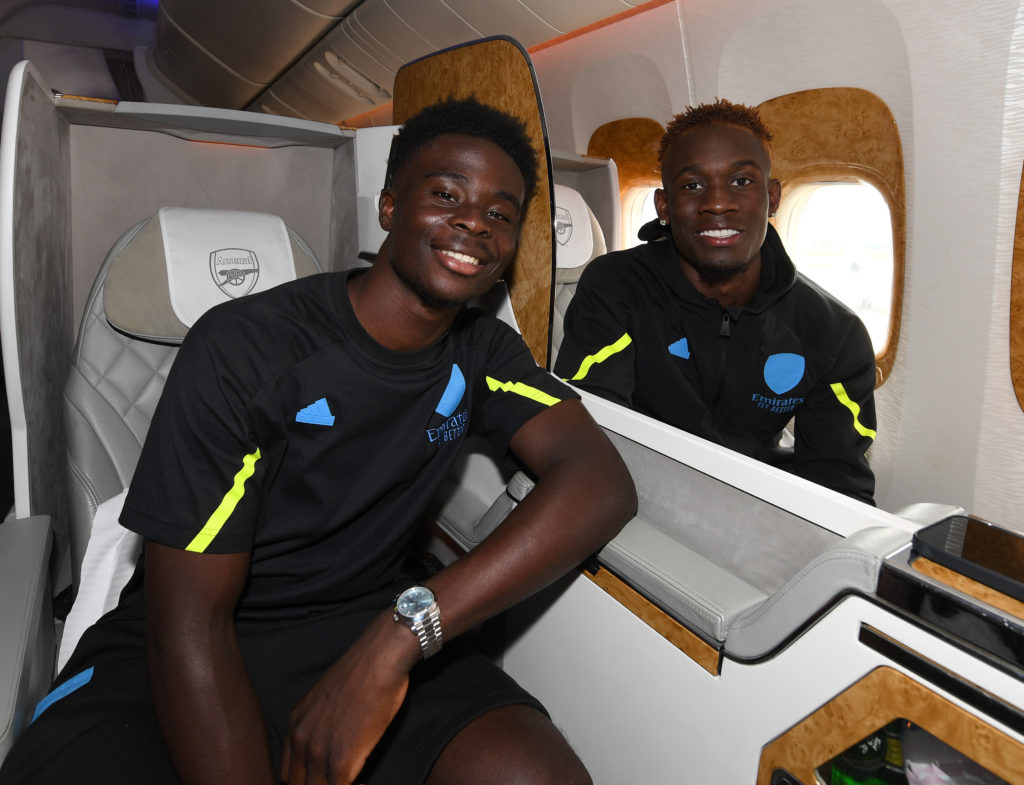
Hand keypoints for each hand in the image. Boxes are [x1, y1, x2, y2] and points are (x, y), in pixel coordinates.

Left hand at [280, 613, 419, 784]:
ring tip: (356, 781)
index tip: (327, 777)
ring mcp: (319, 751)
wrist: (380, 660)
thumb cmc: (363, 673)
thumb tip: (331, 736)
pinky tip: (365, 783)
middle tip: (342, 781)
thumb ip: (320, 721)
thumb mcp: (327, 696)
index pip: (287, 771)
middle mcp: (301, 739)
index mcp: (296, 723)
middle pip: (297, 784)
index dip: (306, 779)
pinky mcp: (342, 760)